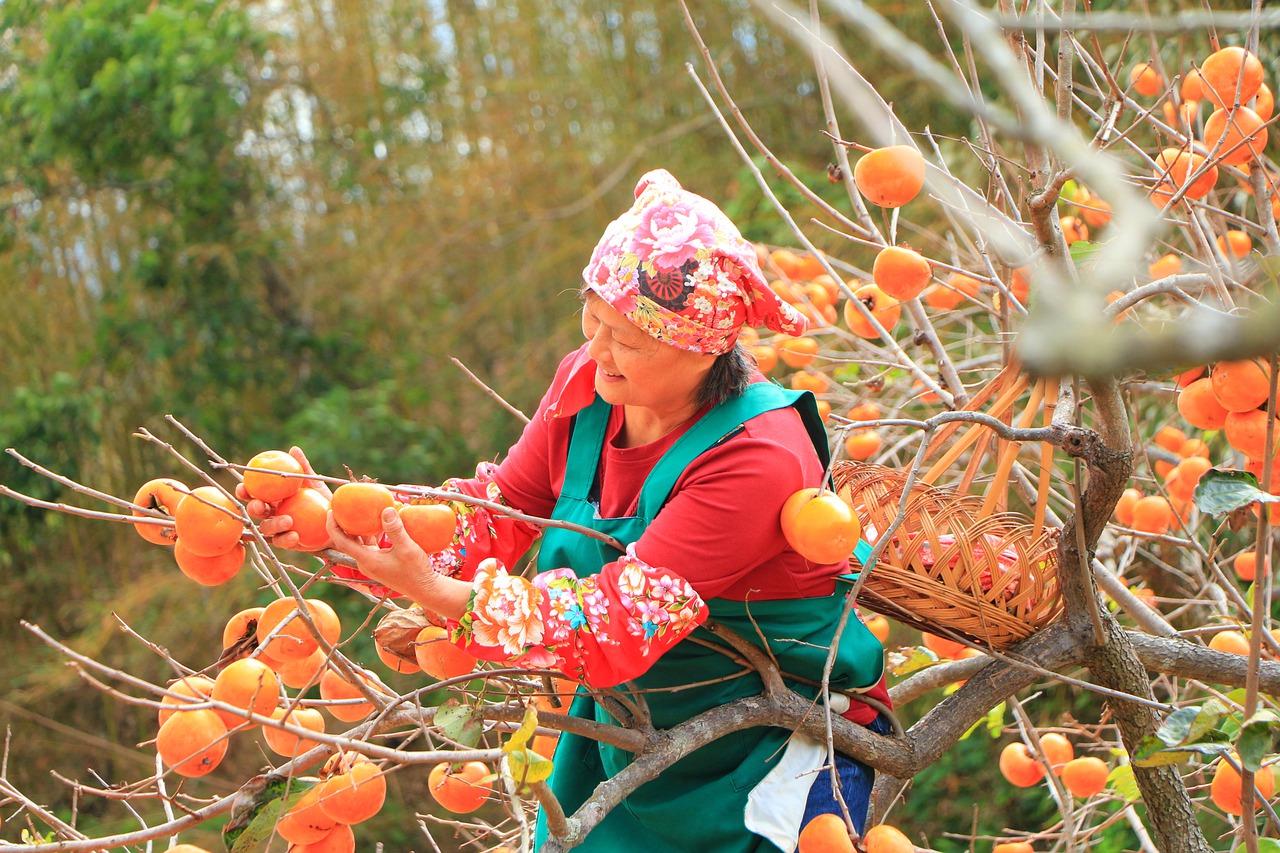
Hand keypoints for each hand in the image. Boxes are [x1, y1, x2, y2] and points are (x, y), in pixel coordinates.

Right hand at [235, 446, 332, 550]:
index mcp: (273, 496)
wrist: (336, 520)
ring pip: (266, 528)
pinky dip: (286, 539)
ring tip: (289, 521)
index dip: (244, 491)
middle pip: (255, 511)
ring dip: (274, 524)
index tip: (244, 488)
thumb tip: (294, 449)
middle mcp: (272, 512)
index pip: (253, 492)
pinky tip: (295, 535)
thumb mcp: (315, 482)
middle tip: (262, 506)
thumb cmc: (322, 498)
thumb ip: (303, 468)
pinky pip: (281, 541)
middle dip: (254, 508)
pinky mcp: (287, 541)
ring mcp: (278, 528)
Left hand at [325, 508, 472, 618]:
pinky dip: (369, 534)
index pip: (341, 542)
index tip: (331, 511)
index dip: (333, 526)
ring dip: (357, 528)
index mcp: (366, 560)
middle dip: (344, 524)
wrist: (425, 589)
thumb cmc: (415, 572)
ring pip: (359, 543)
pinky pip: (369, 546)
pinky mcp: (380, 563)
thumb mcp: (406, 548)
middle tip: (345, 507)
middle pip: (347, 541)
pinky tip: (378, 524)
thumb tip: (386, 509)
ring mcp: (372, 563)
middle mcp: (365, 562)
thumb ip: (395, 529)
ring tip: (360, 512)